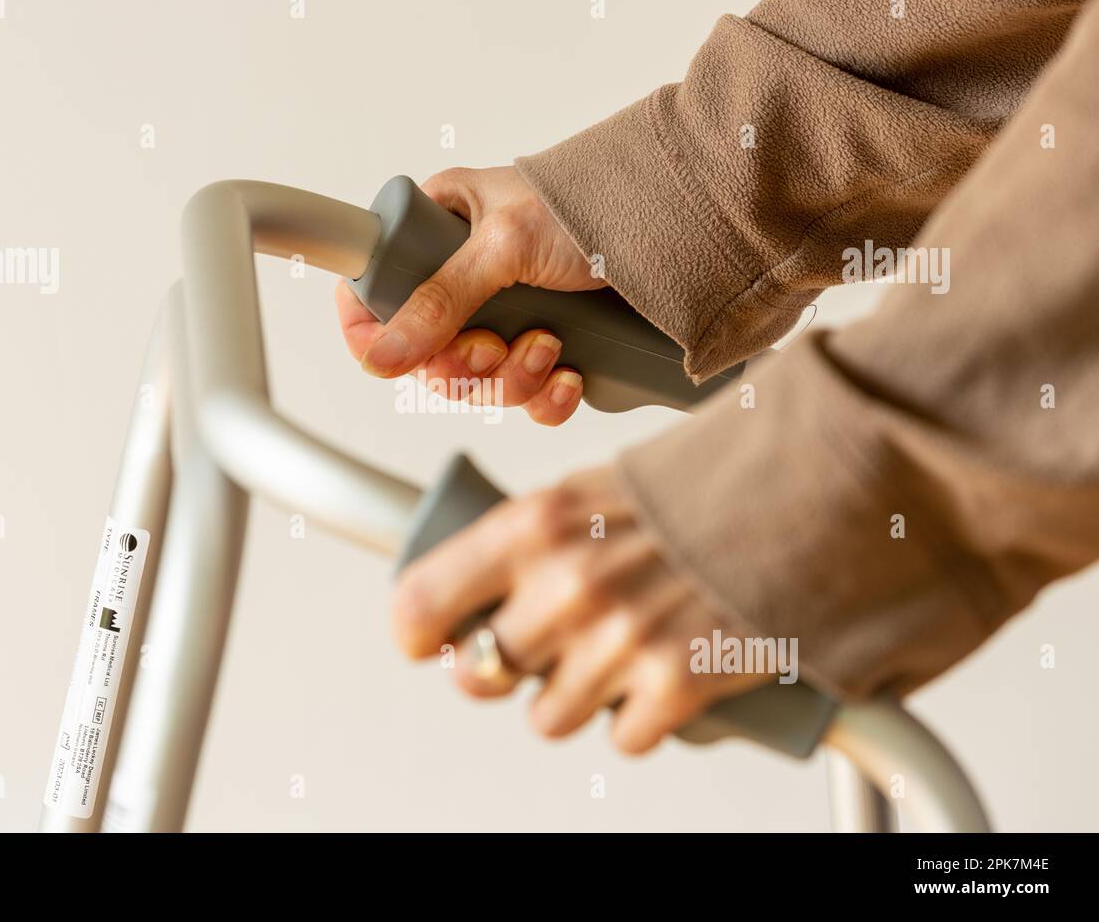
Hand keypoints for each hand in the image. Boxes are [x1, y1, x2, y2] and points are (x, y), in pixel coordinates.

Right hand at [335, 165, 599, 425]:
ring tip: (549, 348)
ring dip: (511, 380)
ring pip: (477, 383)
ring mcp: (508, 315)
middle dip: (463, 365)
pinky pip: (527, 398)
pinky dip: (546, 397)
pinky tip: (570, 375)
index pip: (373, 288)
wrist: (683, 225)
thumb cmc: (594, 203)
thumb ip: (440, 299)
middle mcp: (466, 275)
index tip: (389, 357)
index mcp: (439, 229)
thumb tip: (381, 355)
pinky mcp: (549, 347)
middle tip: (493, 346)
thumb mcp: (505, 245)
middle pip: (426, 354)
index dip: (373, 331)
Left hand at [391, 466, 768, 753]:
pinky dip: (642, 717)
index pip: (420, 602)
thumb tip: (485, 594)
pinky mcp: (675, 687)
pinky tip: (666, 670)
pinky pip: (622, 738)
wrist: (808, 493)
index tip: (430, 641)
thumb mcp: (591, 489)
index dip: (419, 632)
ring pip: (547, 718)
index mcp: (533, 525)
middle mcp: (565, 586)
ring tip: (617, 651)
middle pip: (479, 676)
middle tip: (542, 645)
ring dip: (576, 697)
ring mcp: (618, 642)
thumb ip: (534, 543)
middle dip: (503, 669)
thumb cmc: (696, 488)